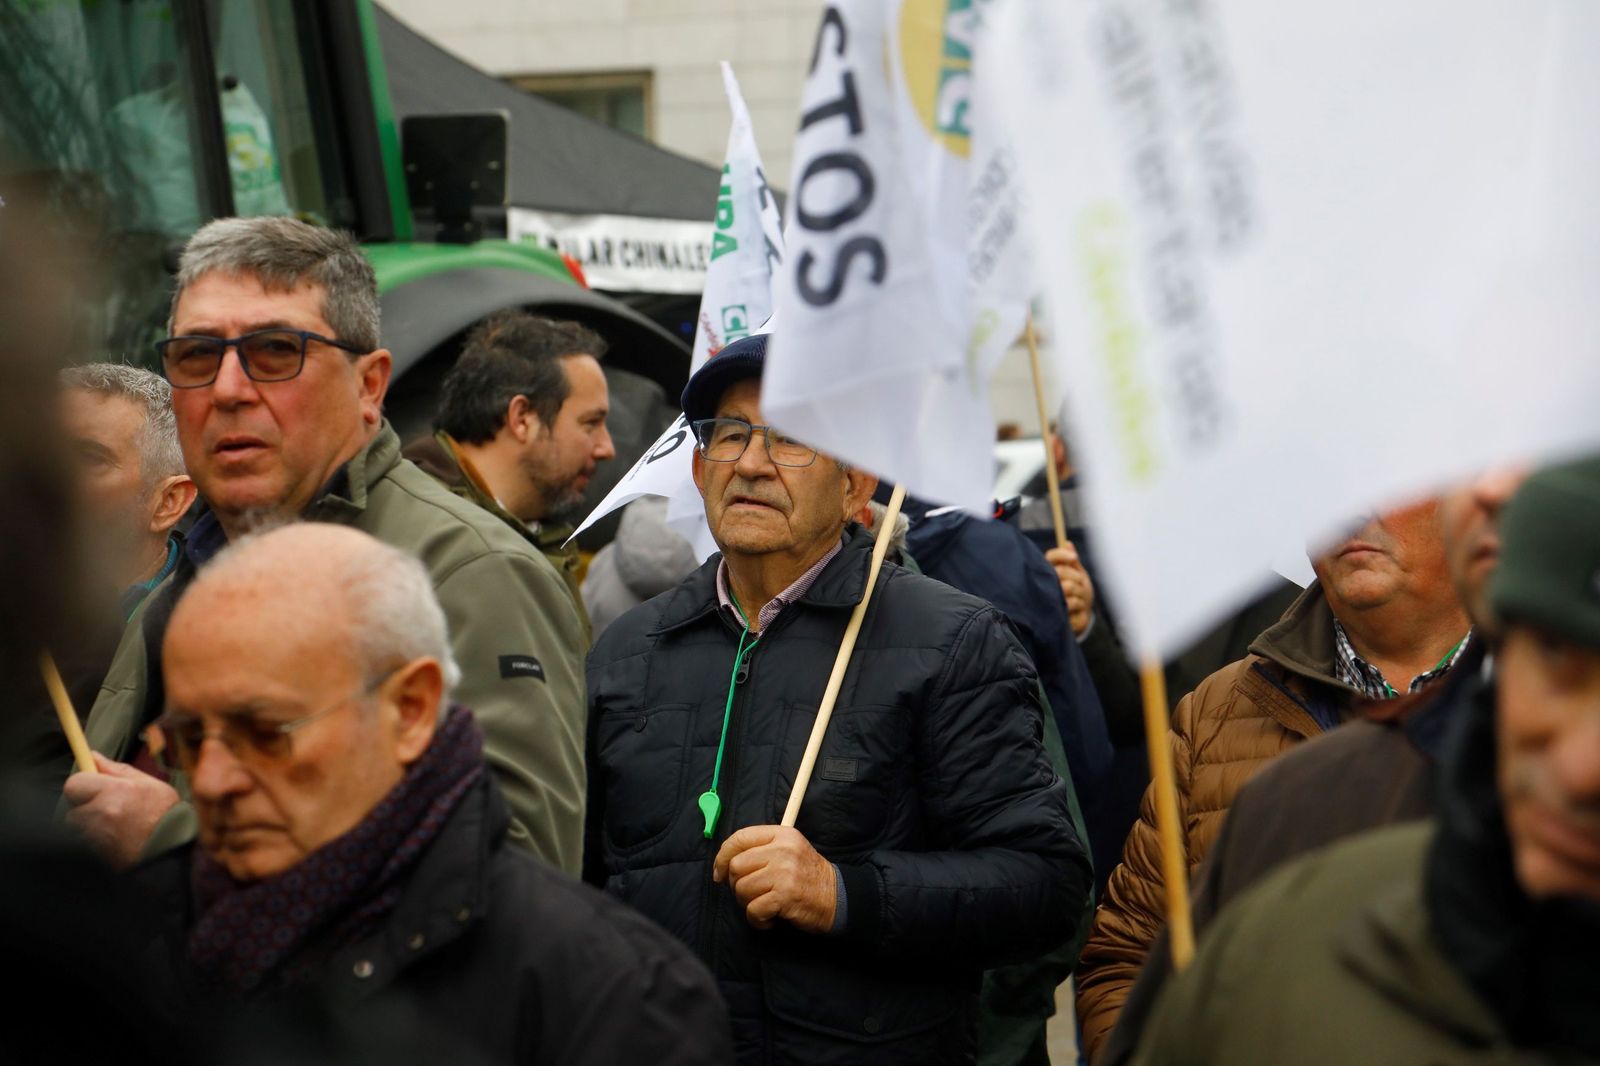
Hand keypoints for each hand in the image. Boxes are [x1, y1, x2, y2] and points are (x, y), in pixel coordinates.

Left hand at [63, 753, 179, 867]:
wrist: (170, 850)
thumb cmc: (164, 816)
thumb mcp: (149, 785)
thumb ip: (118, 770)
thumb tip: (94, 756)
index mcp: (116, 790)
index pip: (74, 783)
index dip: (82, 785)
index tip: (91, 788)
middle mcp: (103, 812)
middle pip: (71, 808)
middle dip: (85, 808)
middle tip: (107, 811)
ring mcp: (97, 835)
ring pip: (77, 828)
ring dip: (89, 826)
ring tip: (114, 828)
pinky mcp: (94, 853)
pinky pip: (82, 842)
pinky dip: (93, 841)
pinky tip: (113, 840)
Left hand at [712, 825, 837, 933]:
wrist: (837, 897)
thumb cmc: (807, 876)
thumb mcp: (789, 849)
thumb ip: (761, 848)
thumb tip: (724, 862)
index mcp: (781, 834)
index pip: (739, 838)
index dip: (722, 856)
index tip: (719, 873)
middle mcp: (782, 849)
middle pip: (736, 866)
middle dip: (736, 885)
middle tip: (751, 894)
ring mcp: (784, 872)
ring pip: (741, 889)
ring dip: (747, 903)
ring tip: (763, 905)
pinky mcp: (785, 895)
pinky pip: (753, 910)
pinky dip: (757, 920)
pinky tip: (769, 919)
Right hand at [1045, 543, 1094, 635]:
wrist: (1078, 618)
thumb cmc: (1078, 593)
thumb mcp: (1078, 575)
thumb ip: (1072, 561)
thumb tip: (1067, 543)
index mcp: (1049, 571)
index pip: (1051, 557)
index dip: (1062, 555)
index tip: (1075, 558)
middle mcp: (1045, 584)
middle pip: (1061, 571)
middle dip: (1076, 576)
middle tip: (1081, 582)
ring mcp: (1048, 598)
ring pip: (1068, 586)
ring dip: (1080, 592)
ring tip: (1080, 597)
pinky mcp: (1054, 612)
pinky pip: (1071, 603)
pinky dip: (1080, 605)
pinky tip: (1078, 609)